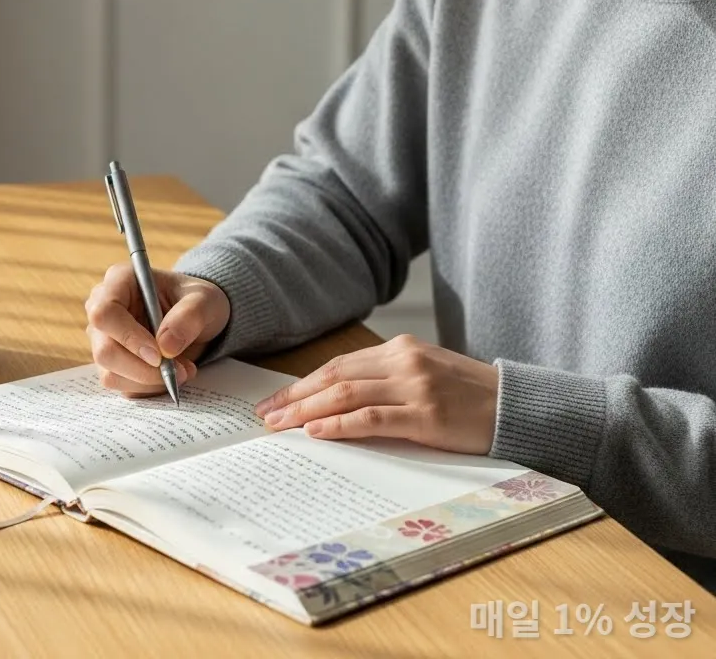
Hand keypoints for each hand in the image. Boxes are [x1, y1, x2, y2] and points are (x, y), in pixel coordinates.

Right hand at [85, 264, 230, 396]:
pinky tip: (171, 375)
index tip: (159, 354)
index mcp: (119, 282)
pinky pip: (123, 387)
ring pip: (111, 374)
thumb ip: (189, 317)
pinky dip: (150, 388)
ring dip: (150, 381)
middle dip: (143, 369)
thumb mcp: (205, 300)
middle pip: (105, 351)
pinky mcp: (113, 364)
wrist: (198, 320)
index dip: (128, 337)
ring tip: (182, 370)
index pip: (104, 313)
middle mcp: (103, 310)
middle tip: (178, 370)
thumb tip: (165, 346)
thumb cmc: (196, 301)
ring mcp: (104, 339)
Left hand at [254, 334, 498, 454]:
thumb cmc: (470, 398)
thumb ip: (386, 381)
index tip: (275, 401)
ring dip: (307, 412)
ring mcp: (416, 387)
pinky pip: (372, 418)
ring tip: (280, 426)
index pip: (339, 365)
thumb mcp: (426, 376)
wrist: (518, 408)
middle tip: (265, 415)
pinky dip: (340, 425)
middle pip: (335, 377)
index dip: (302, 384)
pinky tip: (317, 433)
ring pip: (346, 395)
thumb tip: (333, 402)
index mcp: (401, 349)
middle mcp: (404, 361)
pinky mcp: (427, 415)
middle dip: (295, 397)